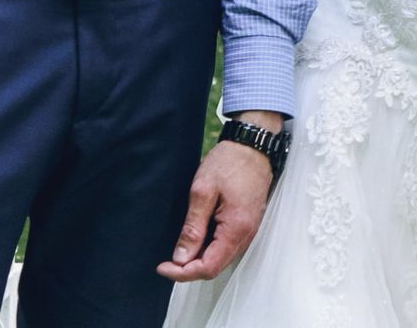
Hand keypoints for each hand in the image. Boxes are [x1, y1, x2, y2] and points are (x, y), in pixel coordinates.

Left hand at [156, 113, 285, 281]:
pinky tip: (198, 237)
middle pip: (216, 266)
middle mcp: (247, 234)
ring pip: (222, 258)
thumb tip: (181, 257)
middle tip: (168, 260)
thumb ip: (193, 227)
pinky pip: (229, 246)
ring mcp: (250, 229)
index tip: (163, 266)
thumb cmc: (229, 162)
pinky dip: (211, 249)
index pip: (209, 267)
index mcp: (236, 228)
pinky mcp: (248, 223)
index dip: (183, 273)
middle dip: (190, 268)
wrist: (253, 145)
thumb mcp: (203, 191)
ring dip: (200, 259)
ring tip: (181, 247)